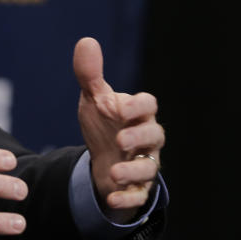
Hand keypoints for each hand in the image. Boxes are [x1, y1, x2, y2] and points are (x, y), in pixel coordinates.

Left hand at [74, 37, 164, 221]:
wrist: (104, 157)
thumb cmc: (105, 123)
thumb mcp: (94, 99)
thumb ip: (90, 74)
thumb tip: (86, 41)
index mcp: (138, 113)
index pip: (148, 105)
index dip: (138, 106)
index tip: (119, 107)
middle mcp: (147, 139)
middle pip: (155, 136)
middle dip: (139, 137)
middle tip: (120, 140)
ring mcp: (144, 164)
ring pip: (149, 169)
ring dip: (133, 172)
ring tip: (113, 172)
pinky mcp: (137, 188)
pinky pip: (139, 196)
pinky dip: (128, 198)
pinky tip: (113, 198)